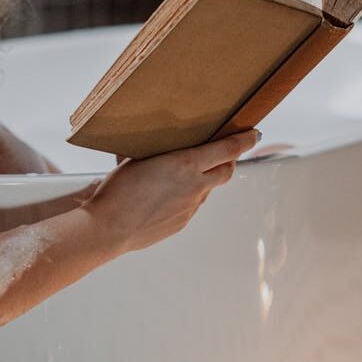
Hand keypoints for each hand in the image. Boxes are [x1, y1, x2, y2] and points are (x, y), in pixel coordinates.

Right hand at [85, 129, 259, 255]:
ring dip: (203, 180)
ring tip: (184, 175)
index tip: (253, 134)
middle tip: (224, 152)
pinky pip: (190, 206)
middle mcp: (194, 187)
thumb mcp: (138, 160)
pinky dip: (186, 198)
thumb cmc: (117, 190)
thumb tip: (164, 149)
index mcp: (185, 164)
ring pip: (206, 190)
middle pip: (226, 171)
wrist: (108, 228)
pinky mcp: (181, 223)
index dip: (244, 140)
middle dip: (229, 160)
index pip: (228, 149)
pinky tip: (166, 196)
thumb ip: (159, 153)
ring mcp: (190, 208)